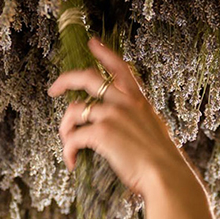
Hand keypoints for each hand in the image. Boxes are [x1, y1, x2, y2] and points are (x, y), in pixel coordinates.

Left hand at [47, 37, 189, 197]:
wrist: (165, 175)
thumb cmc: (162, 160)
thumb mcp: (154, 129)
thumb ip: (138, 120)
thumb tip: (125, 126)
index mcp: (138, 101)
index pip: (120, 67)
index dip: (104, 52)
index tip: (92, 43)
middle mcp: (123, 102)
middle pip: (87, 78)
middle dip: (65, 80)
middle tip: (54, 89)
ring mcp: (111, 115)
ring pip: (73, 110)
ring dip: (65, 127)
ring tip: (67, 142)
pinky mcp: (101, 133)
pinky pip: (73, 138)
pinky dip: (68, 151)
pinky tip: (72, 162)